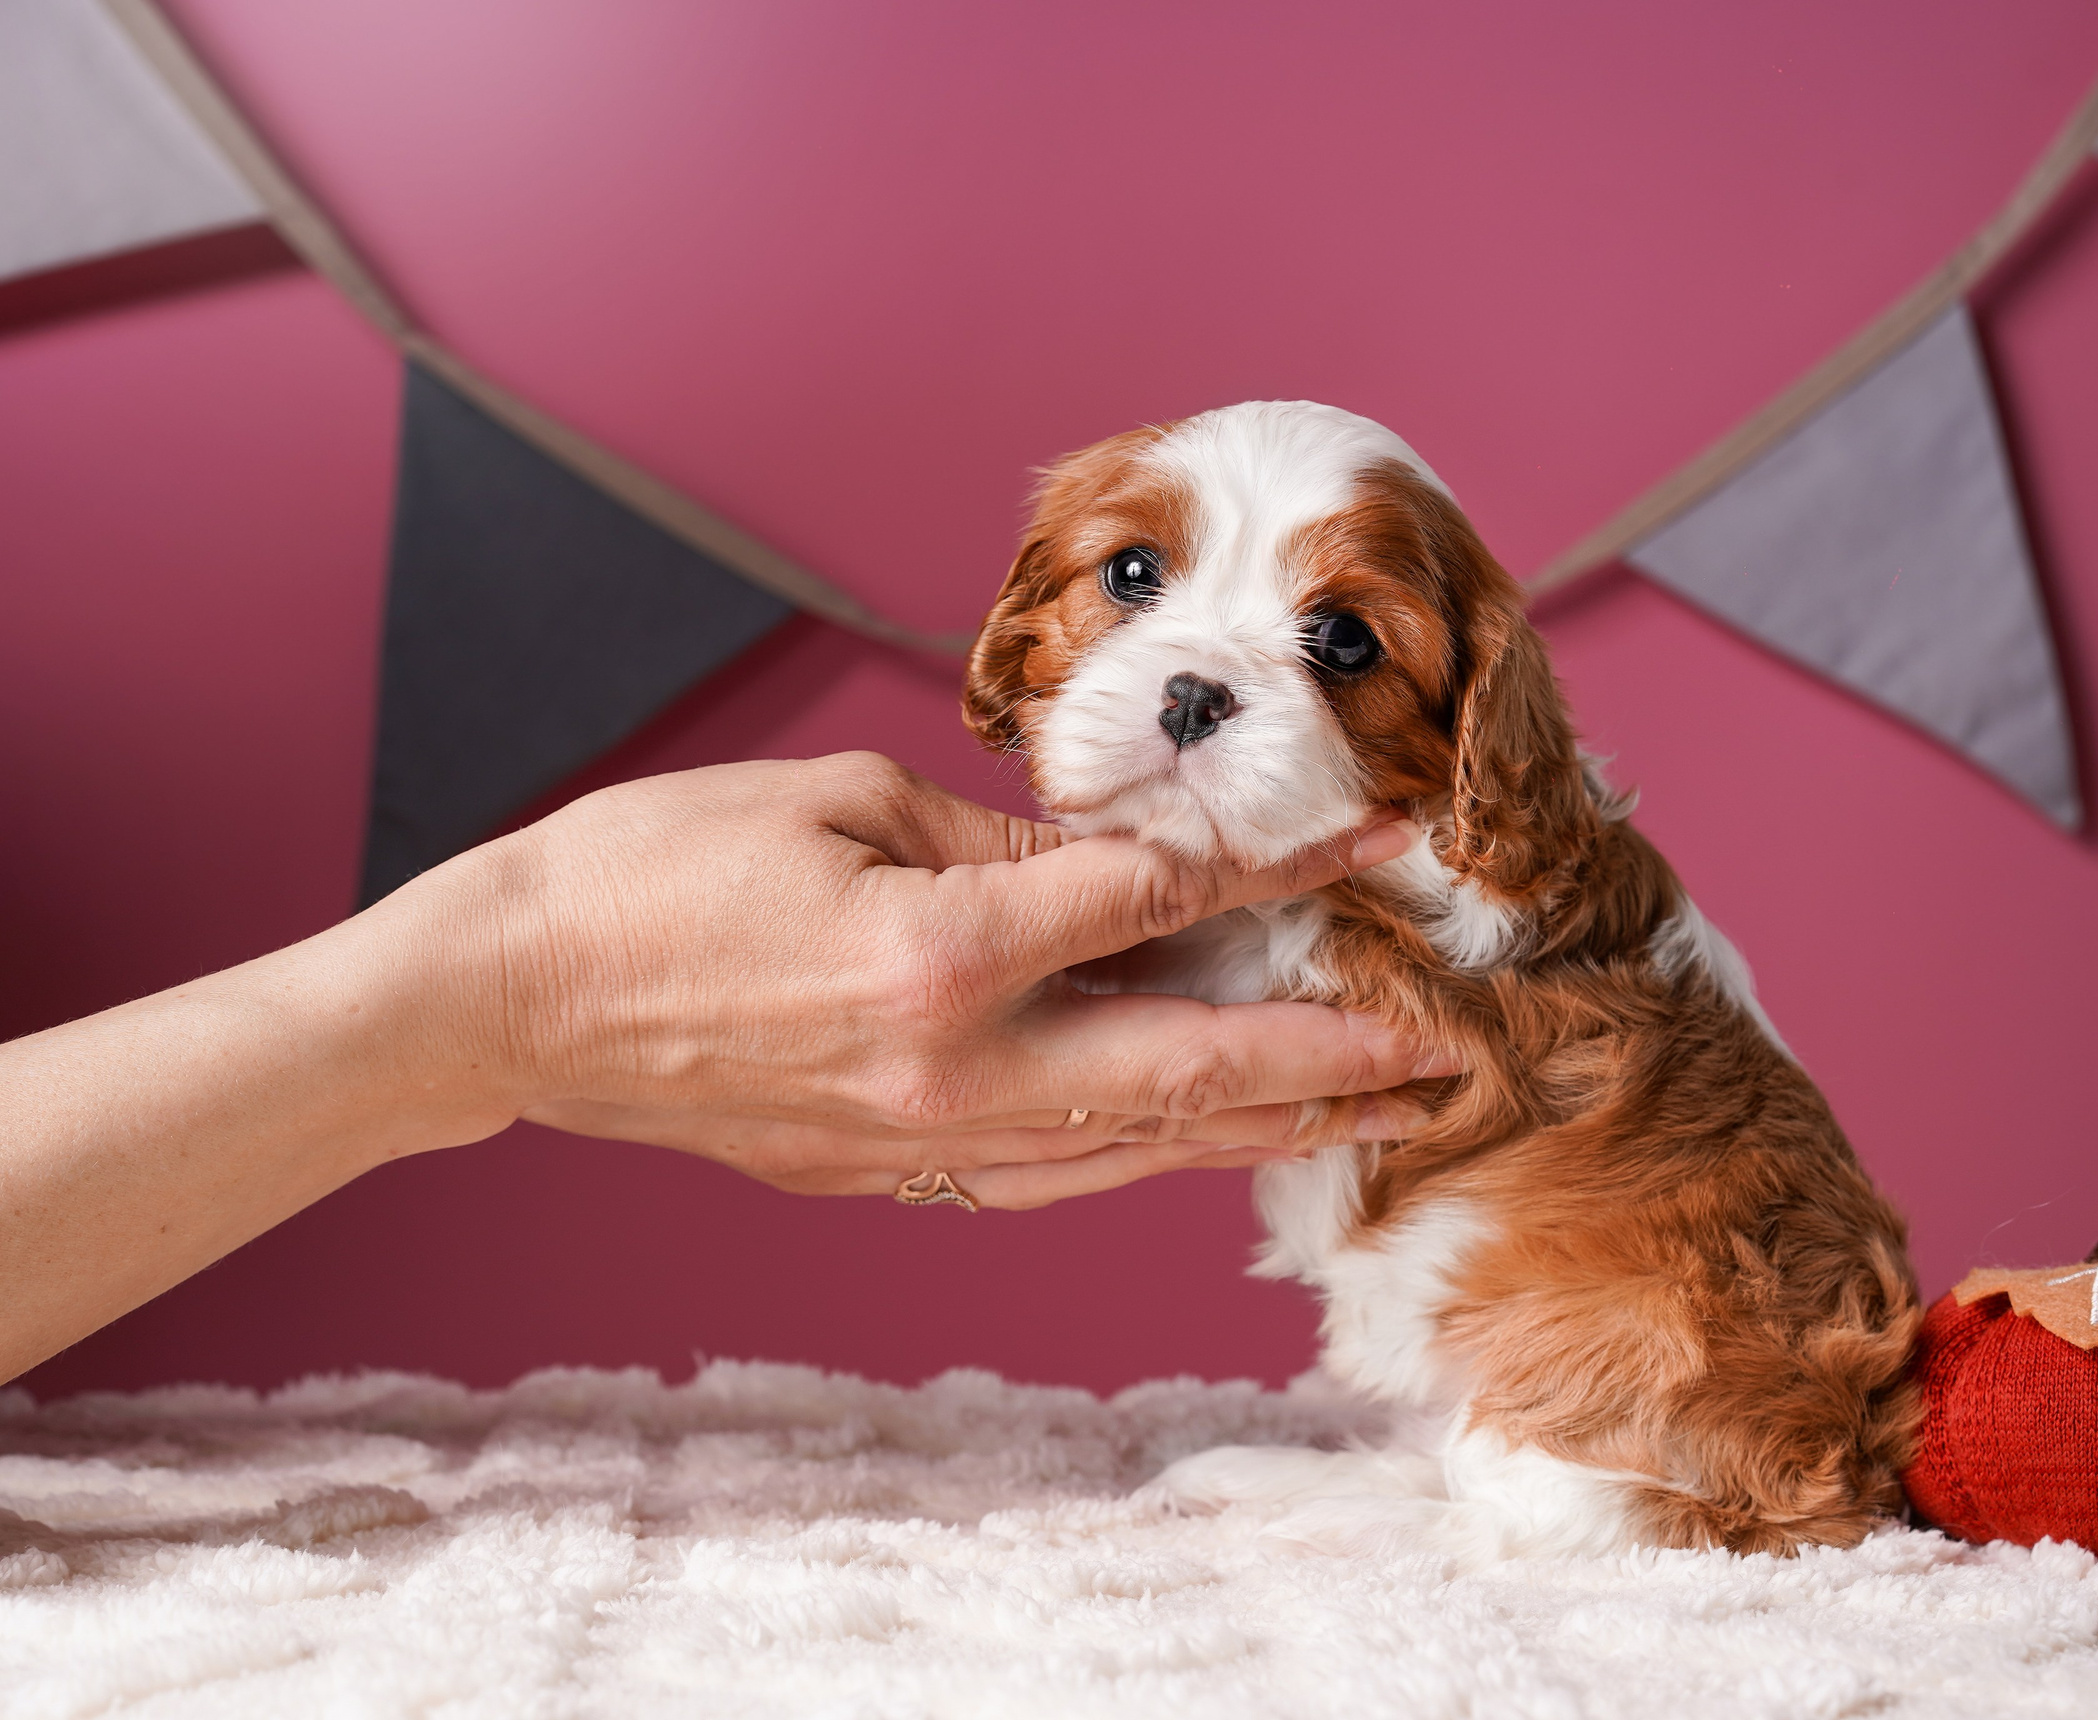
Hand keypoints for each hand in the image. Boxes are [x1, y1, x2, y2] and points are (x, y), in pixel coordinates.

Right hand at [403, 752, 1443, 1207]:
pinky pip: (1061, 1175)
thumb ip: (998, 842)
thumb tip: (1116, 863)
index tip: (1371, 848)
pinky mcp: (896, 1176)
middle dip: (1331, 1060)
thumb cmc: (653, 872)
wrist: (517, 1000)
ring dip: (1265, 1126)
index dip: (1278, 870)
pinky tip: (1213, 1143)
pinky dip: (1152, 1157)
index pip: (1160, 903)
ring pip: (1142, 1144)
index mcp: (941, 953)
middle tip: (1441, 1056)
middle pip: (1193, 1068)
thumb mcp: (841, 803)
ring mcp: (926, 1143)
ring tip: (1369, 1114)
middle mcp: (955, 1071)